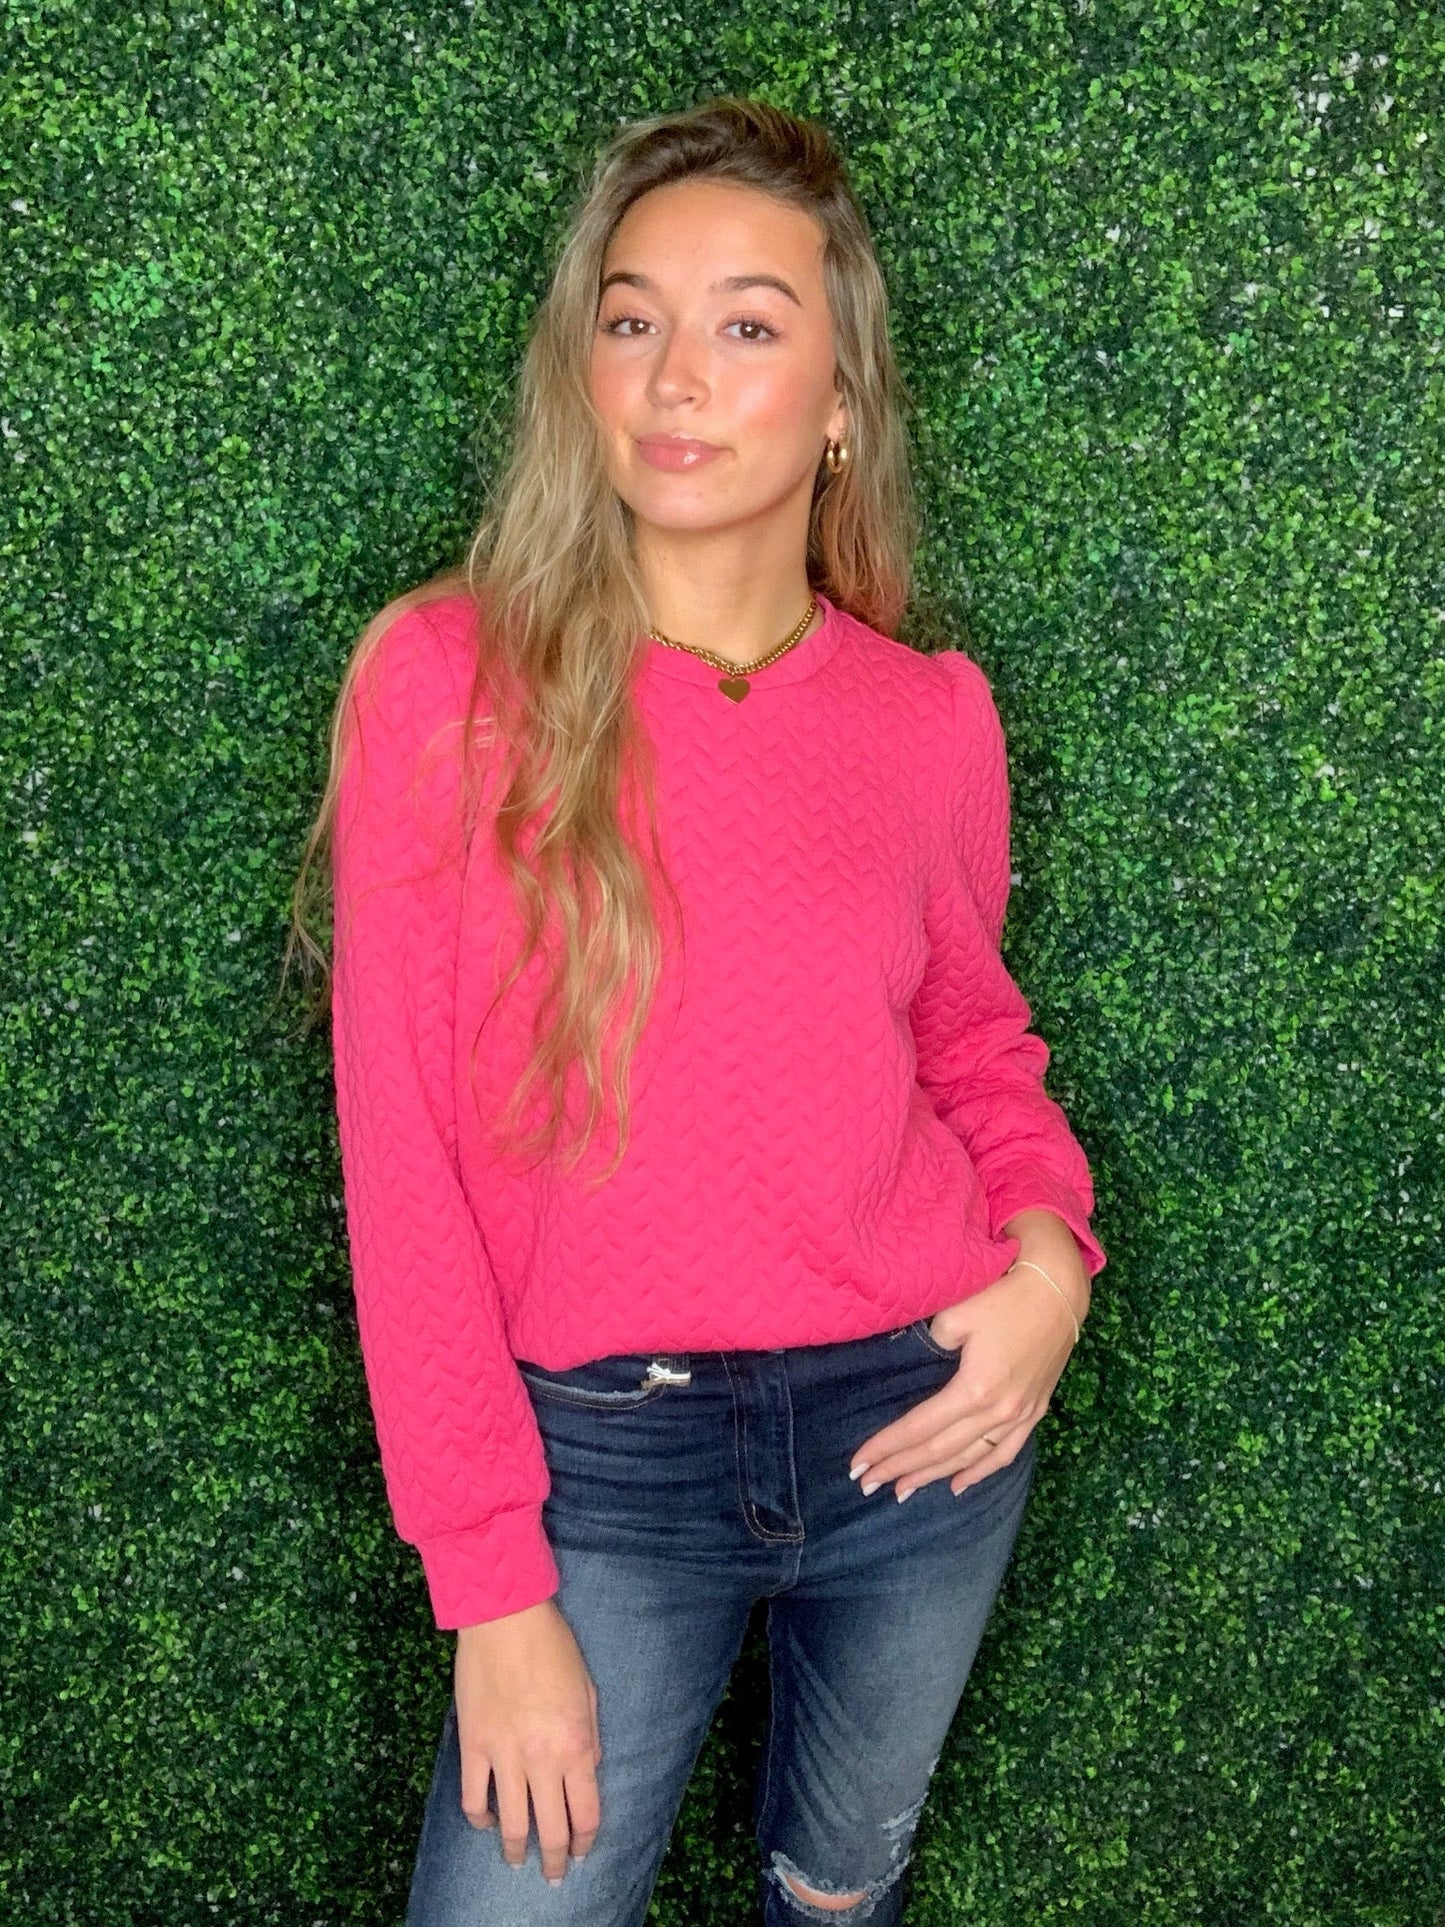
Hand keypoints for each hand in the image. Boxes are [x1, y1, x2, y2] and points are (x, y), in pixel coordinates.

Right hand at [454, 1597, 601, 1885]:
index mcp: (576, 1745)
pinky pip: (473, 1797)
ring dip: (516, 1850)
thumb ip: (590, 1737)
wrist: (506, 1619)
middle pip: (551, 1829)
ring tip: (517, 1861)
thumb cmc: (554, 1648)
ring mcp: (504, 1755)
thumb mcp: (588, 1691)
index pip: (586, 1813)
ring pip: (511, 1823)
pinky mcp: (473, 1745)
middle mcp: (542, 1759)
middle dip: (554, 1860)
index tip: (581, 1852)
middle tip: (552, 1877)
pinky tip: (486, 1823)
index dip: (585, 1841)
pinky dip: (479, 1818)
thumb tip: (587, 1771)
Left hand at [848, 1219, 1089, 1501]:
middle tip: (867, 1484)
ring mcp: (1021, 1415)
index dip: (887, 1447)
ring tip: (902, 1491)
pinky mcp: (1035, 1410)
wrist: (1059, 1289)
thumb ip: (930, 1347)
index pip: (919, 1428)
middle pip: (941, 1449)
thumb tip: (917, 1367)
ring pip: (970, 1458)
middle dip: (900, 1467)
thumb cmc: (1003, 1295)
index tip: (858, 1464)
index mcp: (975, 1389)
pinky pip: (1005, 1452)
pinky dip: (980, 1473)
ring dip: (934, 1476)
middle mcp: (999, 1411)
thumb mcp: (956, 1314)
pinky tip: (958, 1486)